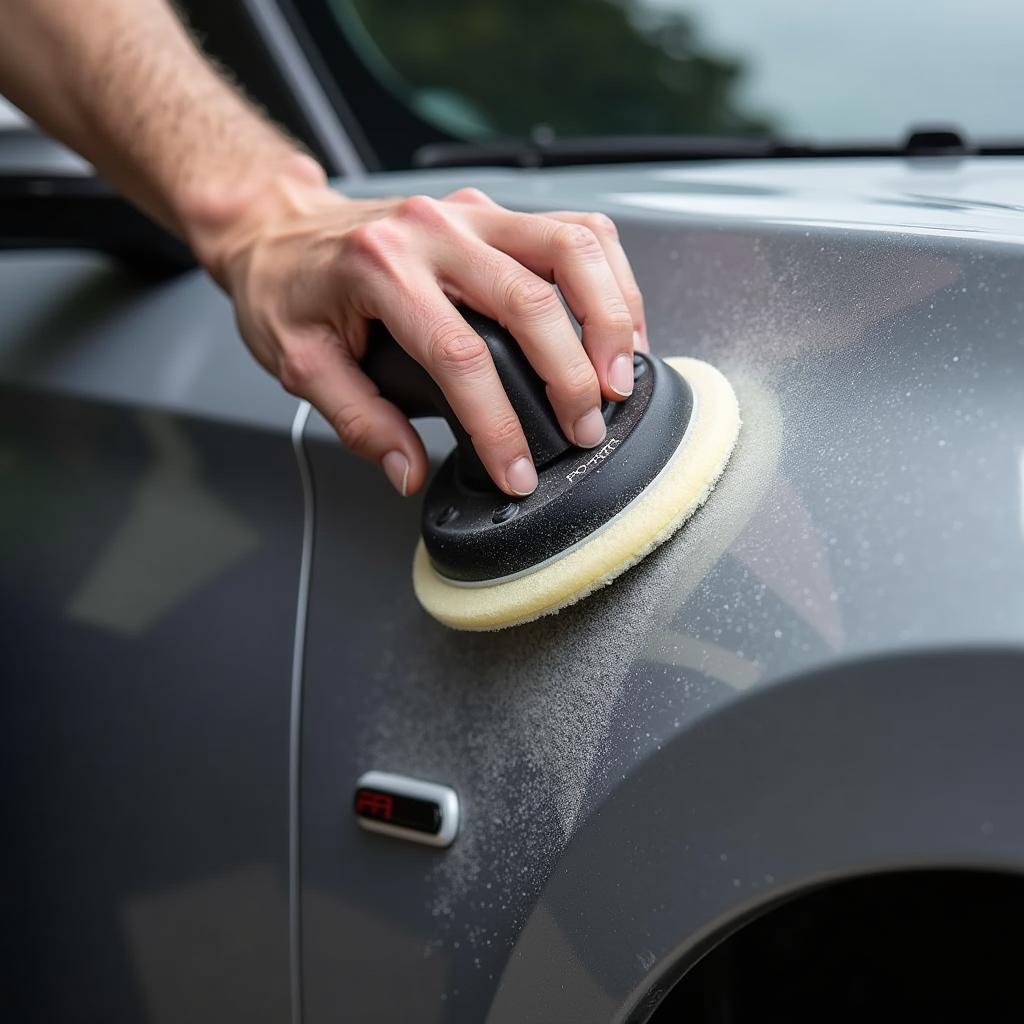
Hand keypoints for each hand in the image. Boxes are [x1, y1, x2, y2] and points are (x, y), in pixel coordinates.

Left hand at [198, 168, 647, 496]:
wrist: (279, 225)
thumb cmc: (286, 288)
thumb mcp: (299, 363)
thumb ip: (360, 421)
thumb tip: (411, 470)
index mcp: (380, 270)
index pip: (461, 356)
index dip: (499, 424)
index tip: (519, 472)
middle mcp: (433, 231)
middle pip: (531, 301)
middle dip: (571, 378)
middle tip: (585, 430)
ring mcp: (471, 213)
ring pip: (573, 248)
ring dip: (611, 316)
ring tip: (621, 377)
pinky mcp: (493, 212)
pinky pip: (575, 230)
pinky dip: (610, 278)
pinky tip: (617, 324)